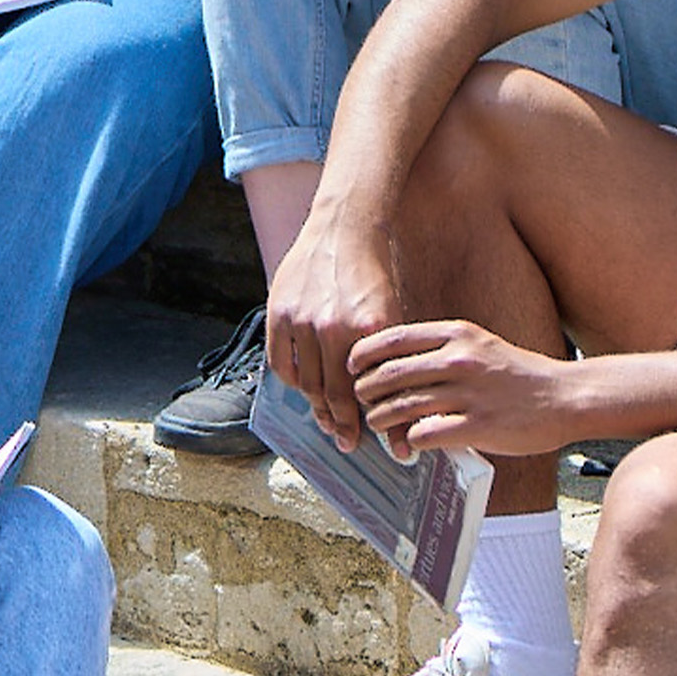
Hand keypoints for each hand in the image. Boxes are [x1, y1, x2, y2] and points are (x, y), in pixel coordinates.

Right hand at [266, 212, 402, 451]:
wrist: (343, 229)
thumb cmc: (372, 274)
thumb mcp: (392, 314)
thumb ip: (391, 358)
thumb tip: (398, 404)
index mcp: (369, 329)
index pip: (368, 391)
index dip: (374, 424)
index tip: (379, 446)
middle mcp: (333, 327)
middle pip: (333, 395)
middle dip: (342, 425)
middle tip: (347, 442)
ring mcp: (302, 321)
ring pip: (307, 384)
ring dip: (317, 408)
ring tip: (327, 420)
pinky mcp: (278, 313)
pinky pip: (281, 365)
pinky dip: (293, 382)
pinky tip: (305, 387)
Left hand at [351, 319, 571, 459]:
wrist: (566, 397)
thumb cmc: (521, 374)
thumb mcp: (480, 345)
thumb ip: (443, 349)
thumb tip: (398, 364)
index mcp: (457, 334)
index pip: (393, 338)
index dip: (364, 353)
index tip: (352, 366)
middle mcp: (459, 359)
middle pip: (390, 373)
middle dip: (365, 389)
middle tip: (360, 400)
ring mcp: (468, 393)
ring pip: (401, 406)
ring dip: (381, 418)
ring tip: (376, 424)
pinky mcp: (478, 427)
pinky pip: (425, 434)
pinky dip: (410, 440)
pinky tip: (409, 443)